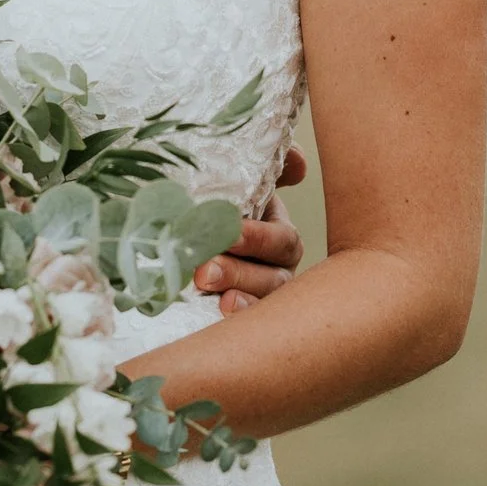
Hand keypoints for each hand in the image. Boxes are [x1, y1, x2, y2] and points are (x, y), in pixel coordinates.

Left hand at [197, 146, 307, 314]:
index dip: (259, 239)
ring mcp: (260, 295)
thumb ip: (273, 168)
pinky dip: (233, 316)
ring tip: (203, 285)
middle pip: (272, 277)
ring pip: (260, 301)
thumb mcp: (244, 181)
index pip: (283, 241)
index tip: (229, 234)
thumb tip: (299, 163)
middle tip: (203, 270)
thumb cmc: (219, 203)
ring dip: (233, 293)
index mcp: (279, 235)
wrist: (186, 231)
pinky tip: (217, 310)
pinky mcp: (238, 313)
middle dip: (238, 272)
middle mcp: (277, 269)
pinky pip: (244, 322)